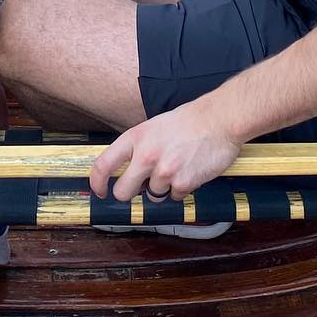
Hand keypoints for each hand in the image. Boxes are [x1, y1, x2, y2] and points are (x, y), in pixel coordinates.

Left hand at [89, 98, 244, 200]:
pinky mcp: (183, 183)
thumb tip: (128, 170)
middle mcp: (146, 156)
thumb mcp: (154, 126)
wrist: (220, 119)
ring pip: (153, 195)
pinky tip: (190, 170)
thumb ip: (139, 148)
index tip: (100, 191)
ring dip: (163, 188)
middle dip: (131, 194)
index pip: (103, 164)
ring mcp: (164, 172)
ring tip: (177, 166)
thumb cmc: (189, 121)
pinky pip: (175, 197)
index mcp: (136, 138)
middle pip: (123, 192)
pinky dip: (182, 189)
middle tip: (142, 186)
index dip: (97, 183)